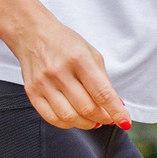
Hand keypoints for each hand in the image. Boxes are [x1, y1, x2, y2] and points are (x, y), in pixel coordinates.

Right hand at [13, 18, 129, 128]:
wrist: (32, 34)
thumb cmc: (66, 44)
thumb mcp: (91, 54)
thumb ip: (104, 80)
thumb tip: (116, 105)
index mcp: (79, 60)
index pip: (102, 93)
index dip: (116, 111)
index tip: (125, 122)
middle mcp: (59, 72)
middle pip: (86, 108)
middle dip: (103, 118)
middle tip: (109, 119)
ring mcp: (43, 83)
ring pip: (69, 116)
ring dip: (86, 124)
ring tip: (94, 121)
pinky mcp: (31, 91)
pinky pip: (50, 117)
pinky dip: (67, 123)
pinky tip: (75, 119)